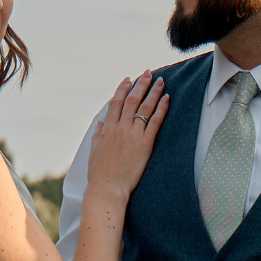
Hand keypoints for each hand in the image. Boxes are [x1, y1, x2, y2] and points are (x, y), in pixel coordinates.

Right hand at [86, 71, 168, 199]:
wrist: (108, 188)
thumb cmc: (99, 173)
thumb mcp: (94, 151)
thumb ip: (98, 134)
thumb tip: (100, 122)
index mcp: (108, 129)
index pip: (115, 102)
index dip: (122, 88)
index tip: (128, 79)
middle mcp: (120, 128)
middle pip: (132, 100)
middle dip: (141, 84)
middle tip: (148, 73)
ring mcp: (133, 135)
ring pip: (145, 107)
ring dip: (153, 92)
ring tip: (160, 81)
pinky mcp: (145, 144)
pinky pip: (155, 122)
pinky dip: (162, 109)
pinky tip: (167, 98)